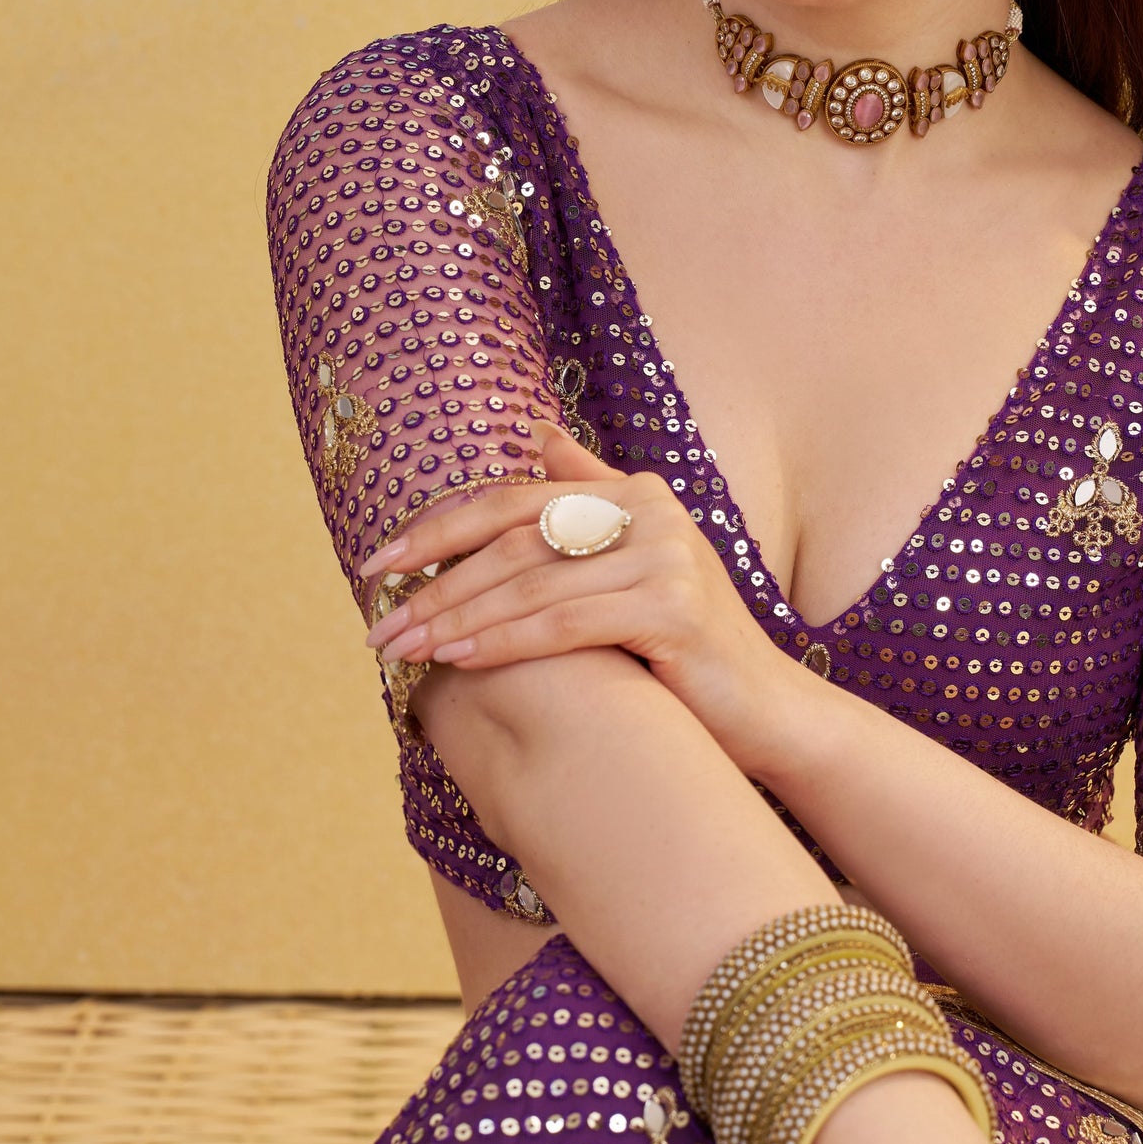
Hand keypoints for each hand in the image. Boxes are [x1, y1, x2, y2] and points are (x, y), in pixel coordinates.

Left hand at [357, 425, 804, 776]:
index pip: (512, 502)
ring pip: (530, 585)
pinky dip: (502, 642)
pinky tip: (458, 661)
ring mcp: (667, 556)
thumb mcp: (636, 562)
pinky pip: (563, 624)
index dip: (437, 530)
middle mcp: (654, 510)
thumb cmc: (685, 647)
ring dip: (454, 620)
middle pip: (514, 541)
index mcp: (635, 492)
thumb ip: (590, 495)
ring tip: (403, 650)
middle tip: (379, 625)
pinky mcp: (672, 609)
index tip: (377, 567)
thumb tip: (536, 433)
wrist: (765, 710)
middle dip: (434, 584)